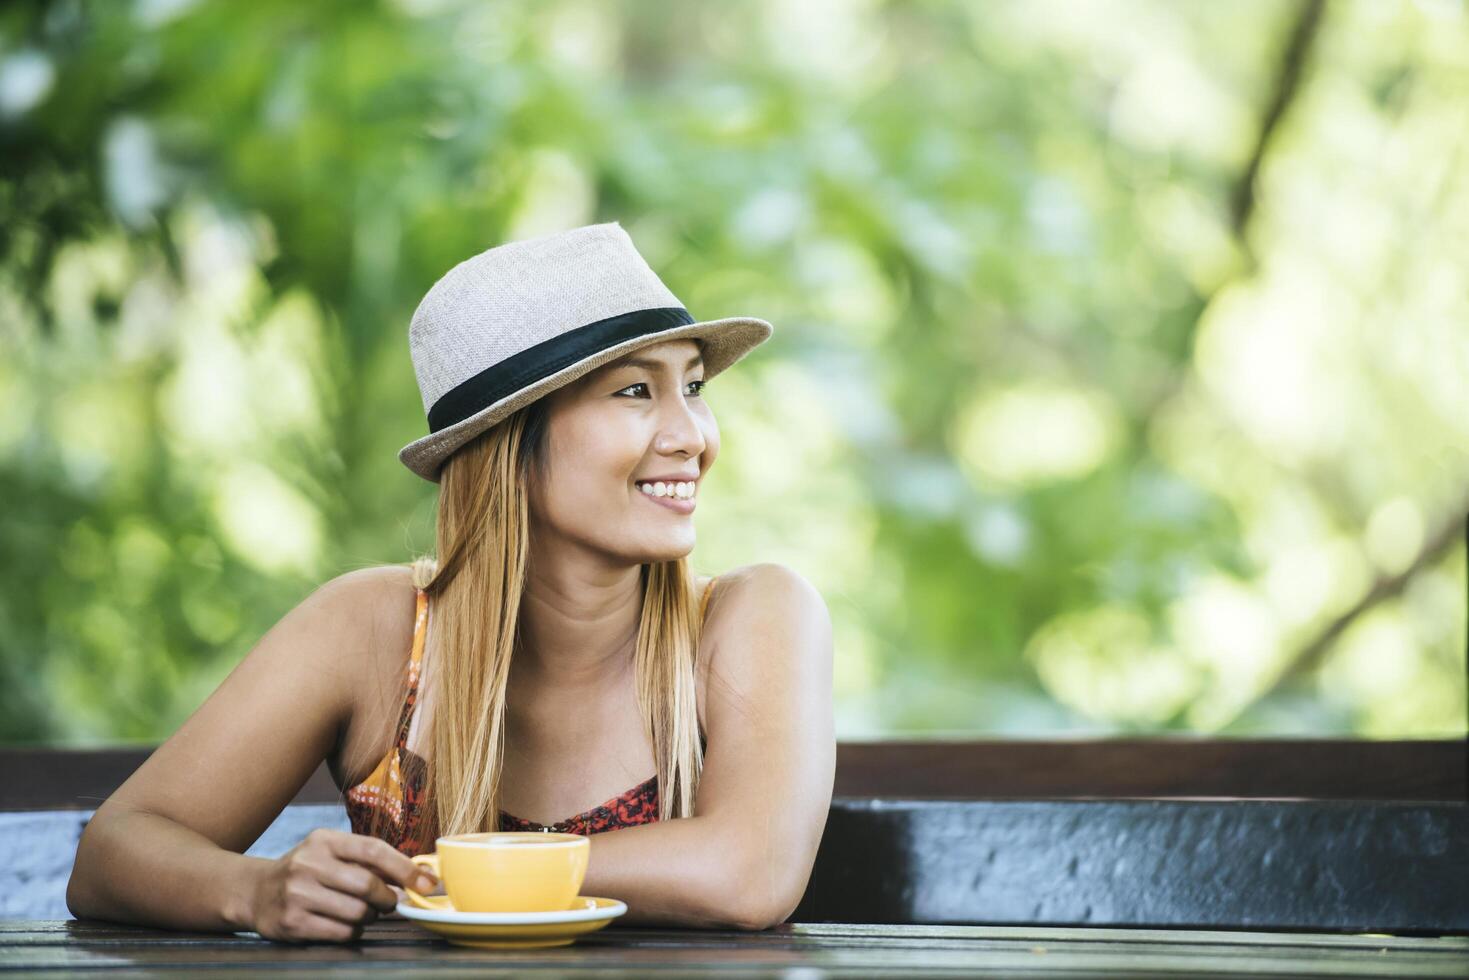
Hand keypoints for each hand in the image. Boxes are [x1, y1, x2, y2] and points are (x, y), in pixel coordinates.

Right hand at [247, 828, 439, 942]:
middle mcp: (308, 864)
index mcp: (324, 840)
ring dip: (370, 917)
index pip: (374, 850)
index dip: (405, 868)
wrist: (256, 892)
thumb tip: (418, 875)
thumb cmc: (307, 872)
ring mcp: (297, 894)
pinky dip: (353, 932)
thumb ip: (370, 861)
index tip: (427, 883)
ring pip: (357, 913)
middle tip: (389, 903)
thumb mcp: (332, 854)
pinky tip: (345, 924)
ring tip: (362, 912)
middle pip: (368, 885)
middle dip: (388, 899)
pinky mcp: (291, 923)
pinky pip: (341, 933)